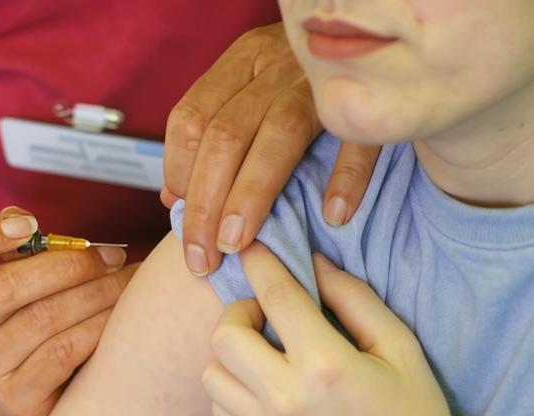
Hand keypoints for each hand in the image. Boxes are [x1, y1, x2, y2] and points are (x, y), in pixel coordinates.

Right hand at [0, 207, 133, 415]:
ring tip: (126, 280)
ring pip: (45, 318)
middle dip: (69, 265)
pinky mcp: (16, 398)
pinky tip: (118, 314)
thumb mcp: (5, 280)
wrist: (21, 394)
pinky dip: (98, 326)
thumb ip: (14, 247)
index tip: (28, 225)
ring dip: (96, 293)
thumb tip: (23, 218)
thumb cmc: (19, 318)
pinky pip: (65, 351)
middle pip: (6, 288)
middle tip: (111, 256)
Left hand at [162, 23, 380, 275]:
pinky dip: (346, 176)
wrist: (375, 25)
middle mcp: (274, 66)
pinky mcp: (370, 92)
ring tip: (237, 244)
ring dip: (252, 195)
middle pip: (226, 135)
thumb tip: (173, 198)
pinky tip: (333, 215)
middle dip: (206, 203)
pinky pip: (357, 135)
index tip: (181, 215)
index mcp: (241, 62)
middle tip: (202, 256)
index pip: (191, 118)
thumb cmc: (297, 75)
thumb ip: (210, 136)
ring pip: (277, 135)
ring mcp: (321, 79)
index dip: (178, 171)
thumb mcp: (249, 89)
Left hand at [202, 245, 462, 415]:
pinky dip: (231, 387)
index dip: (261, 262)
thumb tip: (313, 263)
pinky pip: (219, 408)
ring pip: (212, 373)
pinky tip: (260, 383)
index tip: (253, 246)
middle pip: (226, 336)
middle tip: (266, 313)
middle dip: (240, 312)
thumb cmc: (411, 410)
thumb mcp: (399, 346)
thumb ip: (354, 299)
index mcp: (326, 366)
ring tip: (261, 351)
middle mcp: (286, 399)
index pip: (277, 297)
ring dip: (231, 353)